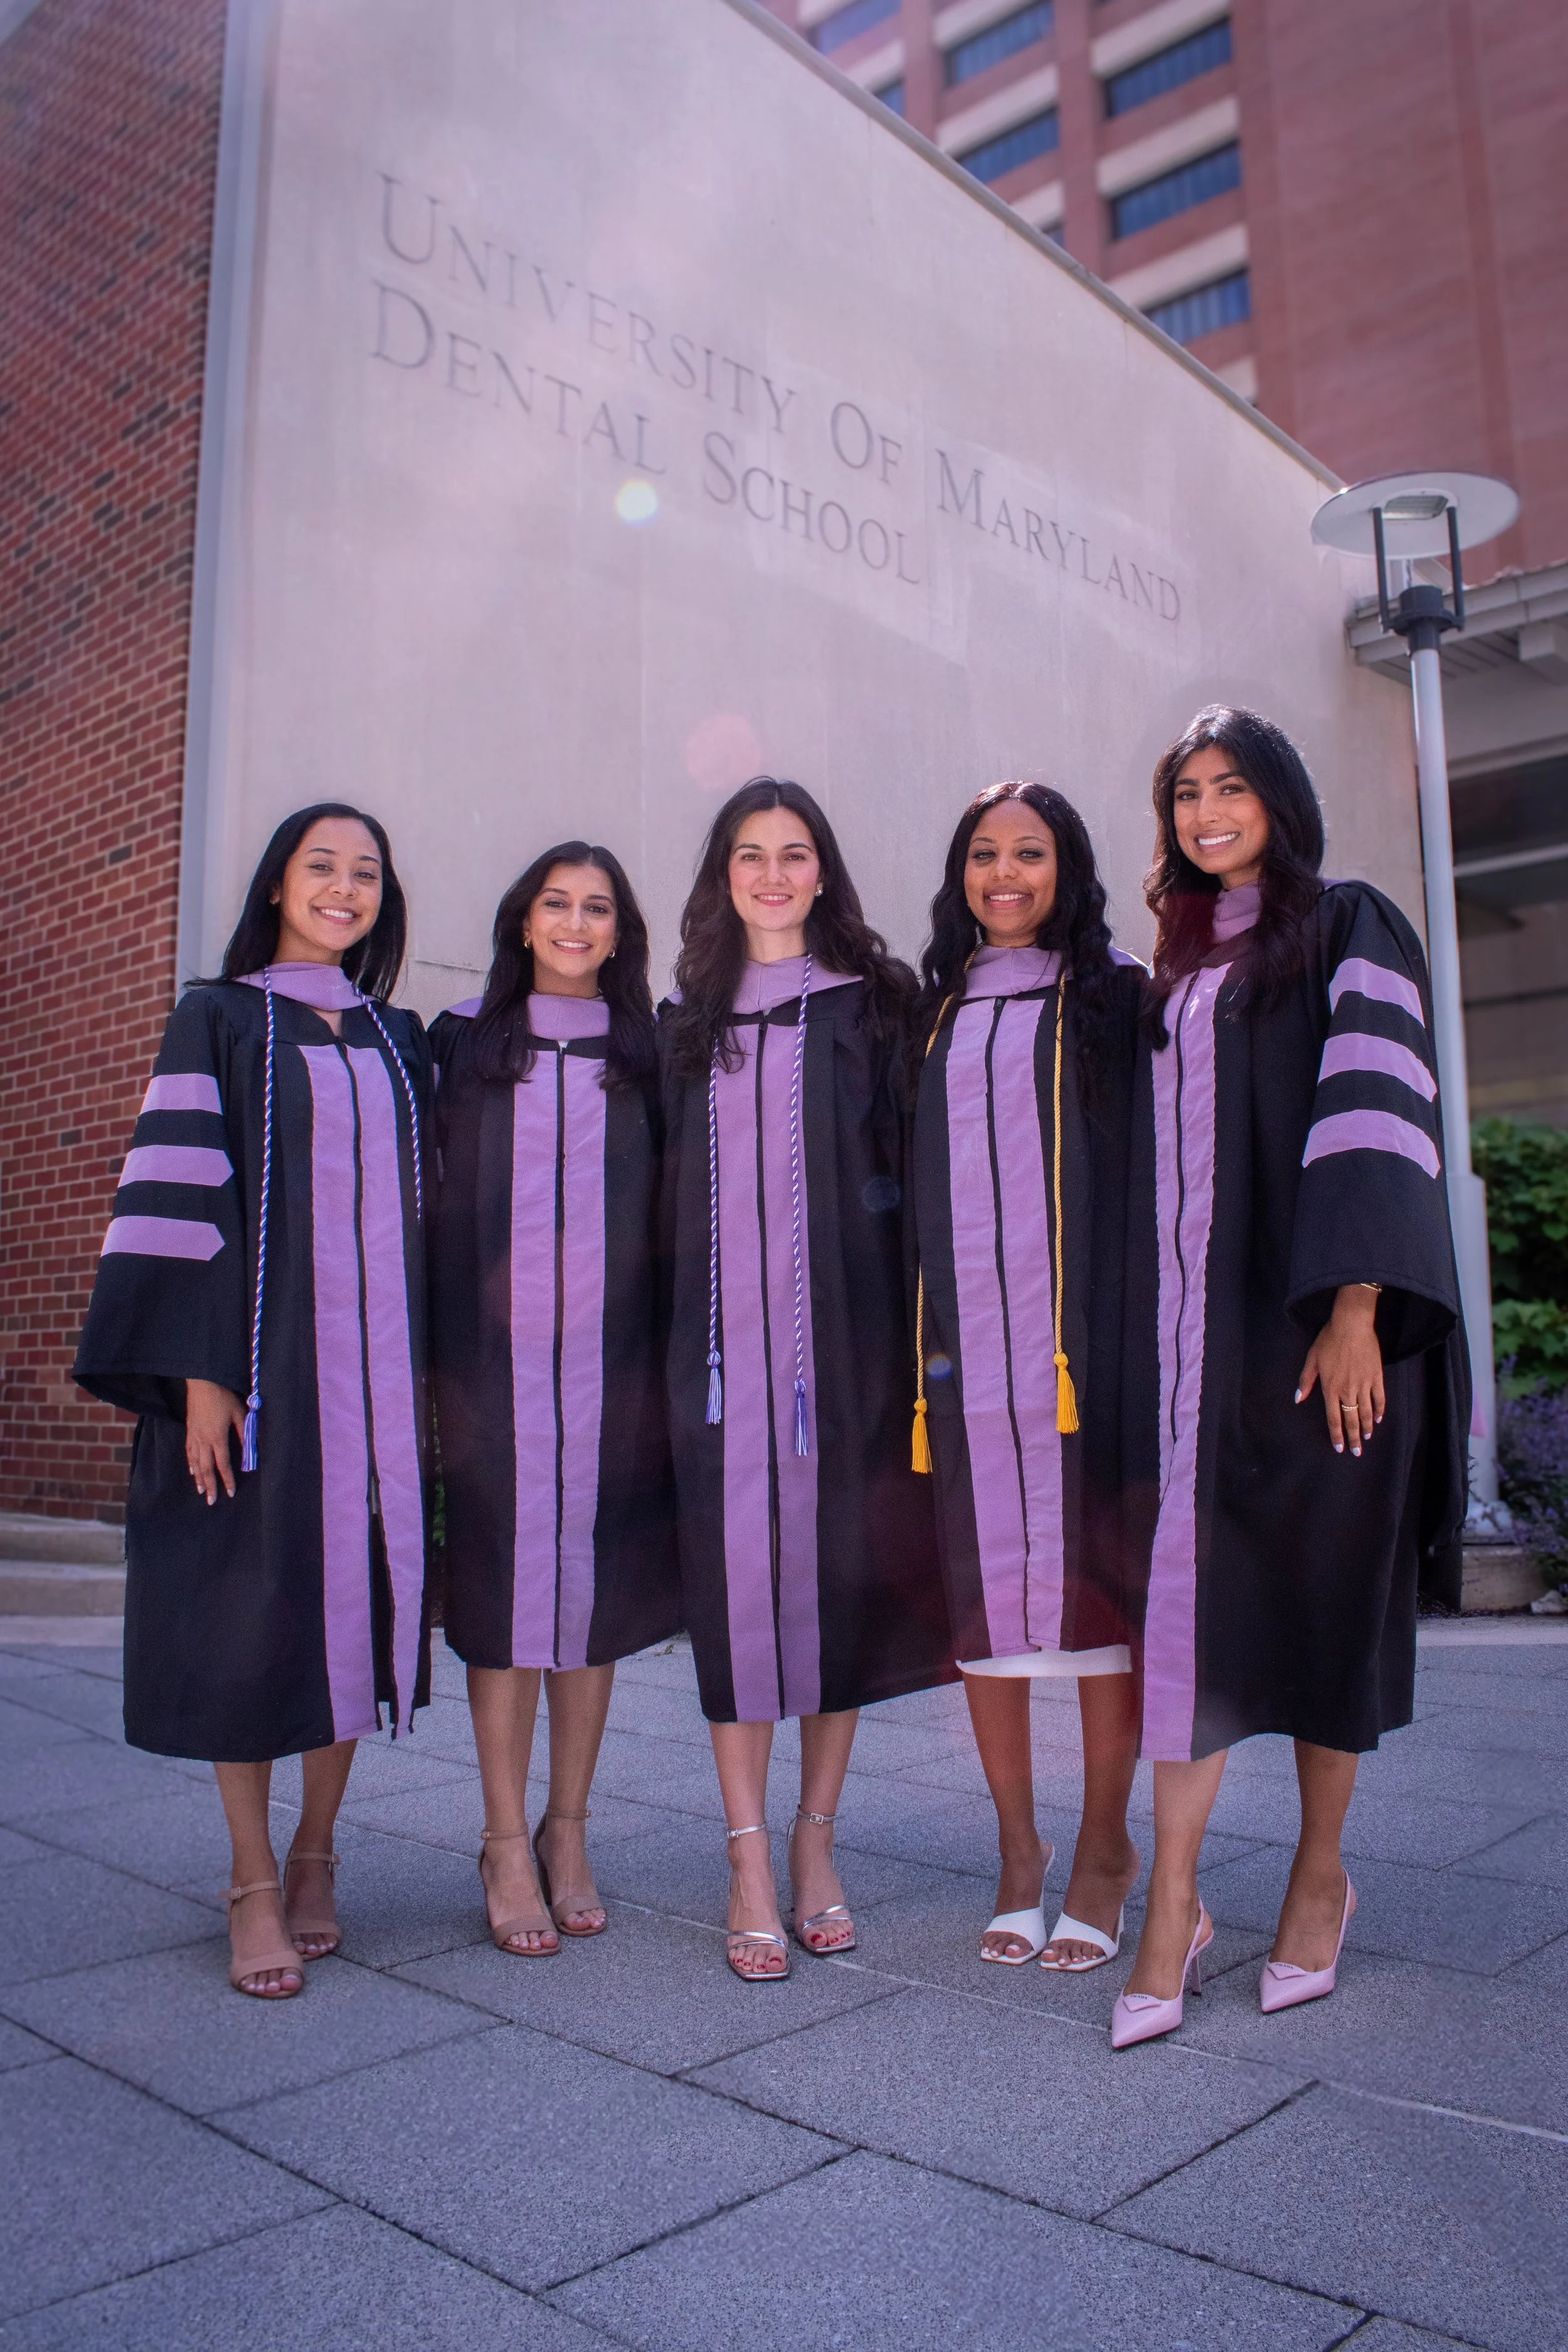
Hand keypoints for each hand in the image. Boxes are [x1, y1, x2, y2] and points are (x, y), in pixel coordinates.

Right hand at [186, 1379, 244, 1502]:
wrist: (201, 1383)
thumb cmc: (222, 1396)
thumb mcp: (239, 1413)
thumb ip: (245, 1433)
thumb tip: (252, 1449)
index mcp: (217, 1437)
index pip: (223, 1464)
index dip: (227, 1479)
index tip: (230, 1493)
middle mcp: (203, 1440)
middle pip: (206, 1469)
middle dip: (210, 1486)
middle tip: (211, 1501)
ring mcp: (194, 1436)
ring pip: (196, 1463)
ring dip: (199, 1479)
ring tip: (202, 1491)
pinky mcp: (189, 1431)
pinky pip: (189, 1452)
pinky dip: (191, 1464)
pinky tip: (193, 1472)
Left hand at [1295, 1287, 1384, 1457]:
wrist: (1351, 1325)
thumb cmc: (1328, 1340)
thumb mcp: (1312, 1359)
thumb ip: (1305, 1381)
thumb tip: (1298, 1399)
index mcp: (1330, 1388)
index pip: (1334, 1418)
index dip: (1337, 1435)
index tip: (1340, 1448)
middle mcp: (1348, 1390)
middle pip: (1351, 1419)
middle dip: (1354, 1438)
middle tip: (1357, 1452)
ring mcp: (1364, 1384)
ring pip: (1367, 1412)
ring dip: (1367, 1427)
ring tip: (1367, 1438)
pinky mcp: (1376, 1377)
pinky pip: (1379, 1398)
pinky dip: (1379, 1410)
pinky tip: (1379, 1419)